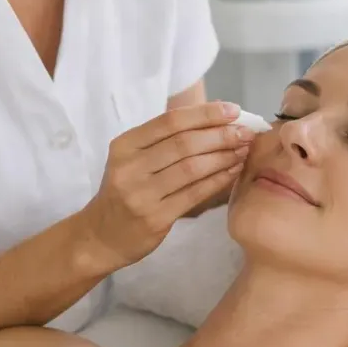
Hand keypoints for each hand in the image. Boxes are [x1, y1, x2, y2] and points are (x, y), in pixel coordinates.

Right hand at [79, 101, 252, 267]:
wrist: (100, 236)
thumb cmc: (125, 191)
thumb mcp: (132, 159)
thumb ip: (165, 140)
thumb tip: (215, 117)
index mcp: (124, 145)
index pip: (170, 121)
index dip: (205, 114)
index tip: (233, 110)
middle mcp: (129, 167)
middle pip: (185, 143)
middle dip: (221, 134)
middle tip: (246, 132)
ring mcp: (141, 194)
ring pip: (192, 168)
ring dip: (224, 156)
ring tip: (244, 150)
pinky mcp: (155, 218)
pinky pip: (195, 193)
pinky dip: (219, 180)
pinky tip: (234, 172)